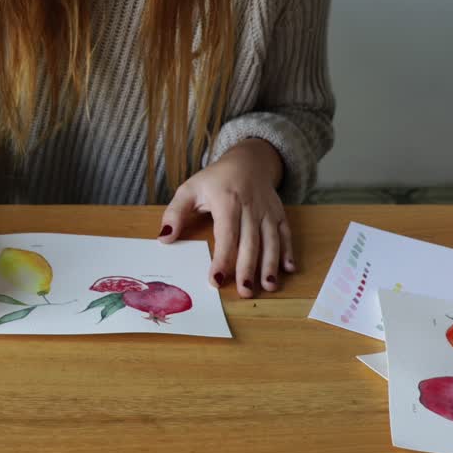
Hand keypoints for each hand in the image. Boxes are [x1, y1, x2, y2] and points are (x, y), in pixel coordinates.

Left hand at [157, 138, 293, 297]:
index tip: (216, 279)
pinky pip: (285, 234)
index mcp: (226, 201)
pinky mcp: (279, 214)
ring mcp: (267, 211)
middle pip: (250, 242)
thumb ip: (175, 213)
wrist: (248, 161)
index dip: (222, 258)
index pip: (226, 235)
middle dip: (248, 269)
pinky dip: (288, 251)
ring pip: (271, 241)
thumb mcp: (189, 189)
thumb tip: (164, 239)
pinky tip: (288, 269)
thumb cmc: (215, 179)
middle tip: (244, 292)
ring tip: (268, 287)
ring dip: (270, 265)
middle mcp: (250, 207)